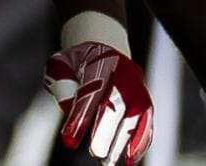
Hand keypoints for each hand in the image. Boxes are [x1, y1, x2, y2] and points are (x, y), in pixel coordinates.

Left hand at [46, 41, 153, 164]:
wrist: (103, 51)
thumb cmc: (76, 63)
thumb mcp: (59, 64)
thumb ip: (61, 83)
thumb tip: (69, 108)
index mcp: (100, 61)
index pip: (89, 91)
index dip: (80, 117)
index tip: (69, 140)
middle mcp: (123, 73)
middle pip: (117, 103)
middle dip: (106, 130)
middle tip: (96, 152)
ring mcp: (137, 88)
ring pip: (136, 116)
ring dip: (124, 141)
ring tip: (110, 162)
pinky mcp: (145, 103)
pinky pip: (146, 123)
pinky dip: (140, 142)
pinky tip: (129, 159)